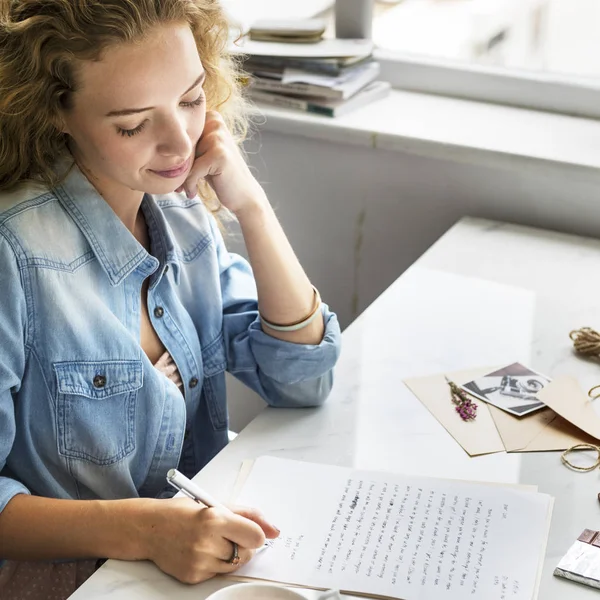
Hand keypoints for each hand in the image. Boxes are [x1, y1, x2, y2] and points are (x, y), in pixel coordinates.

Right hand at [140, 498, 278, 583]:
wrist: (149, 528)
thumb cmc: (183, 512)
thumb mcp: (215, 504)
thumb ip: (248, 515)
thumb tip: (275, 530)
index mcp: (215, 519)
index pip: (255, 536)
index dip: (256, 533)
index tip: (251, 530)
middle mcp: (207, 542)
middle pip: (247, 552)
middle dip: (243, 543)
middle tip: (227, 533)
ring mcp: (199, 562)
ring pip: (235, 565)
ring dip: (231, 554)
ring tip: (213, 541)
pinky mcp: (193, 576)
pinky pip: (217, 573)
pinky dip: (215, 563)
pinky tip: (201, 551)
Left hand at [177, 111, 265, 214]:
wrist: (244, 195)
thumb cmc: (219, 175)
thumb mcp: (202, 153)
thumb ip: (186, 143)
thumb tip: (153, 144)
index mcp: (211, 117)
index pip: (178, 132)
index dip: (173, 152)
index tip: (173, 169)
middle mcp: (215, 122)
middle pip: (180, 144)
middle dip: (176, 165)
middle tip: (177, 184)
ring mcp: (218, 137)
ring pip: (184, 158)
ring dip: (181, 177)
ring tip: (186, 188)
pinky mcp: (219, 154)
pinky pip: (192, 171)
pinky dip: (190, 185)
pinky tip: (193, 193)